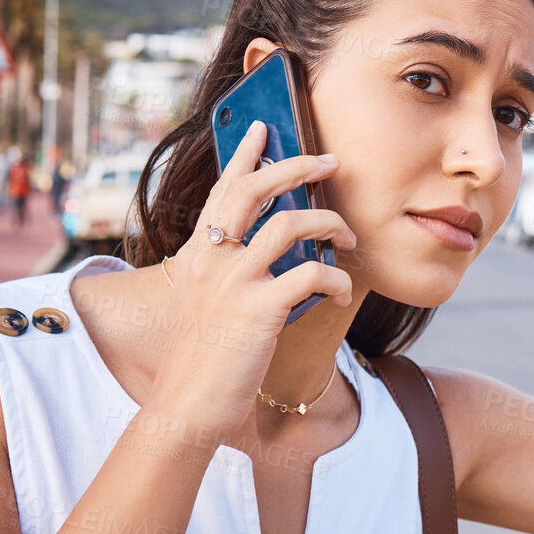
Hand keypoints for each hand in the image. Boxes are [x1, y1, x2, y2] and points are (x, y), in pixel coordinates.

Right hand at [149, 119, 356, 443]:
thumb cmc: (201, 362)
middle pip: (255, 190)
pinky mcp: (258, 310)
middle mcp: (211, 259)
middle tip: (329, 161)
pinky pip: (311, 275)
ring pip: (289, 225)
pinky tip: (341, 291)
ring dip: (328, 224)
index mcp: (198, 254)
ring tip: (348, 234)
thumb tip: (267, 257)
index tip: (265, 128)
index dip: (246, 156)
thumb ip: (224, 275)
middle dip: (296, 167)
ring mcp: (233, 282)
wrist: (185, 406)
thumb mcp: (202, 306)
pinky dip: (335, 278)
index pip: (223, 191)